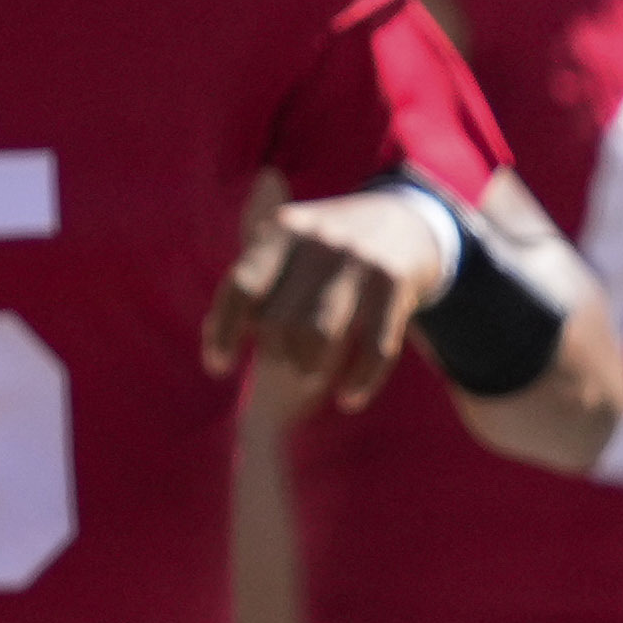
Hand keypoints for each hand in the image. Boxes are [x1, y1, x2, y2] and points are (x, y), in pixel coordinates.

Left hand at [210, 181, 458, 414]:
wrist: (407, 222)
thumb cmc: (329, 247)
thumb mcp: (289, 242)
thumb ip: (252, 281)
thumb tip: (215, 340)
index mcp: (284, 229)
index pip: (242, 288)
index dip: (224, 332)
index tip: (218, 368)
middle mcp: (320, 241)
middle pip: (279, 320)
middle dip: (274, 354)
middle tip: (280, 367)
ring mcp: (360, 261)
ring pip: (320, 335)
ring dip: (308, 367)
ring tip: (307, 378)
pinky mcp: (395, 283)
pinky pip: (374, 347)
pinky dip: (359, 380)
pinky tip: (347, 400)